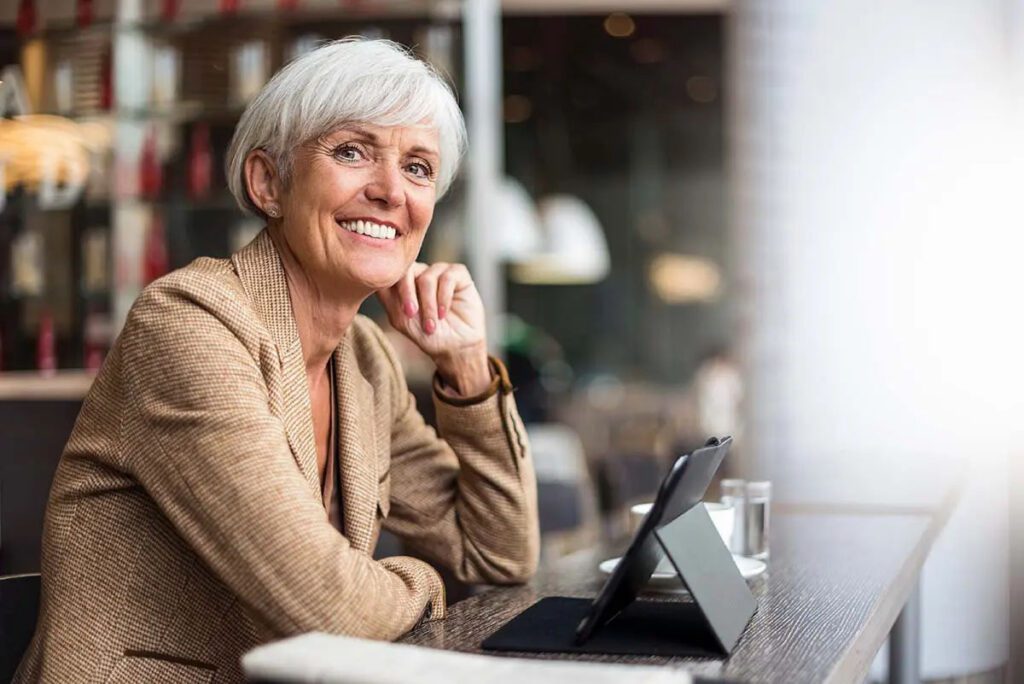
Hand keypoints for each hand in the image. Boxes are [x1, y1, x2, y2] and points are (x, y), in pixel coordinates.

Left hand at [377, 262, 490, 395]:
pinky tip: (443, 314)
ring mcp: (439, 271)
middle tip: (411, 314)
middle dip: (407, 293)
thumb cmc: (427, 334)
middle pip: (407, 270)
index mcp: (403, 281)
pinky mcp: (458, 273)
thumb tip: (374, 277)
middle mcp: (420, 272)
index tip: (400, 311)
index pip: (392, 273)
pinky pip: (447, 278)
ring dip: (428, 305)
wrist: (455, 347)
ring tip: (431, 324)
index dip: (392, 288)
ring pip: (427, 278)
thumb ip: (387, 297)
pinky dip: (444, 298)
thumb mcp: (401, 318)